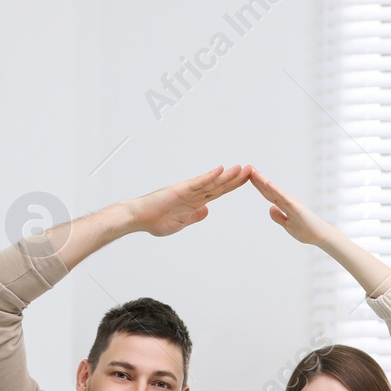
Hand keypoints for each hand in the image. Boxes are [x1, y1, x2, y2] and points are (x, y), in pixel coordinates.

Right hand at [125, 165, 250, 236]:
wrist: (139, 218)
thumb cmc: (155, 220)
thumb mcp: (181, 222)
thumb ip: (194, 216)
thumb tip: (207, 211)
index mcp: (195, 202)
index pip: (218, 192)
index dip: (233, 185)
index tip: (246, 180)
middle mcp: (194, 194)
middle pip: (219, 184)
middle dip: (236, 178)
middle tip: (252, 169)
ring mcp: (188, 190)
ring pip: (212, 182)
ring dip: (228, 175)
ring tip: (243, 168)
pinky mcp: (180, 190)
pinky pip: (198, 182)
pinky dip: (210, 176)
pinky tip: (221, 170)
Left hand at [248, 168, 337, 247]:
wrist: (321, 237)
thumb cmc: (307, 231)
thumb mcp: (288, 225)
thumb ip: (279, 217)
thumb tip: (271, 207)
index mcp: (284, 205)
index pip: (268, 194)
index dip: (258, 185)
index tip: (248, 176)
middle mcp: (287, 201)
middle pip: (269, 189)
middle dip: (258, 179)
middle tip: (248, 167)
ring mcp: (292, 203)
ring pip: (275, 191)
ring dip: (264, 181)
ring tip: (254, 172)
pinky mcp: (297, 208)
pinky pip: (284, 198)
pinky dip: (276, 191)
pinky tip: (268, 184)